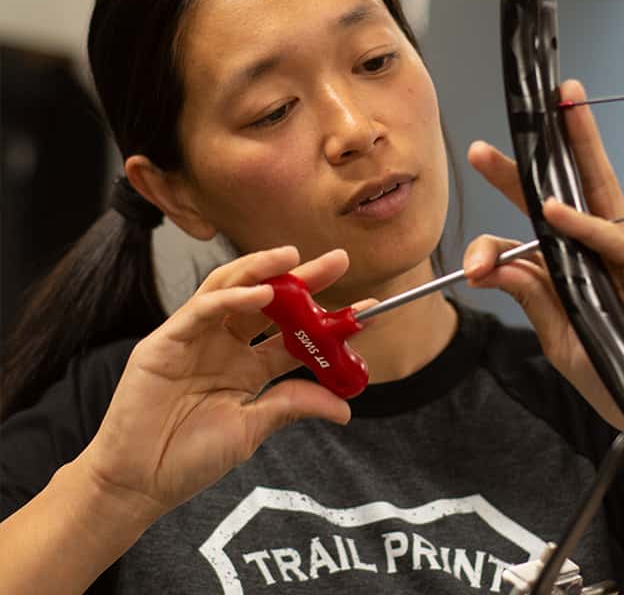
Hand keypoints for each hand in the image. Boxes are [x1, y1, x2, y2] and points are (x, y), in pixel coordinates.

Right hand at [77, 246, 353, 522]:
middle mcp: (226, 345)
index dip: (329, 321)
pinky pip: (202, 309)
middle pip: (270, 302)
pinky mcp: (166, 340)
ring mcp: (197, 338)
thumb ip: (291, 405)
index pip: (295, 335)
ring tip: (295, 257)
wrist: (138, 483)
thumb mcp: (252, 429)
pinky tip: (260, 294)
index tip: (367, 309)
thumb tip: (346, 408)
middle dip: (303, 280)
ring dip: (264, 270)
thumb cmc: (189, 457)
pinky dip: (231, 298)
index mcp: (249, 367)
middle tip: (338, 260)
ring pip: (233, 290)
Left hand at [465, 79, 623, 427]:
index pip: (524, 239)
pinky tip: (554, 210)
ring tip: (559, 108)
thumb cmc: (614, 371)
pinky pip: (612, 239)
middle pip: (559, 194)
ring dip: (578, 146)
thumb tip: (488, 265)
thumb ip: (530, 297)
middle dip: (527, 164)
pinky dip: (583, 224)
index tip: (471, 268)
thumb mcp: (558, 335)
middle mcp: (593, 250)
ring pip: (597, 191)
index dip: (492, 247)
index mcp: (567, 267)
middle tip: (486, 145)